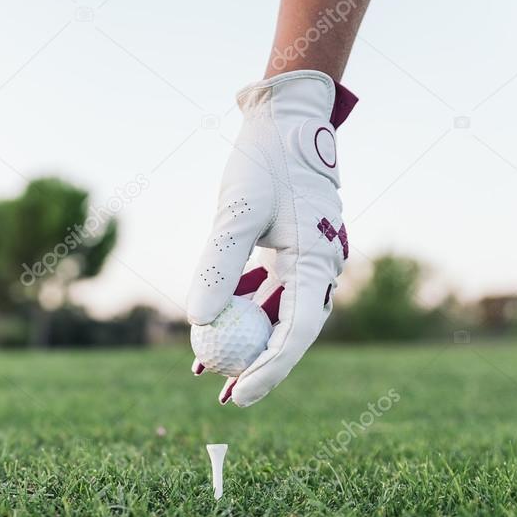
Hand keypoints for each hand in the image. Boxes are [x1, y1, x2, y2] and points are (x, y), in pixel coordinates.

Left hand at [187, 70, 355, 406]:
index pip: (295, 333)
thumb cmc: (262, 162)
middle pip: (291, 332)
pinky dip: (244, 307)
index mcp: (318, 261)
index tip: (237, 397)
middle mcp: (321, 267)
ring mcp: (309, 260)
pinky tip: (212, 319)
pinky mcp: (294, 251)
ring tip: (208, 368)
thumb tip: (196, 321)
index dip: (268, 371)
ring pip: (279, 314)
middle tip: (225, 396)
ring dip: (247, 338)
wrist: (286, 119)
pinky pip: (271, 291)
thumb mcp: (236, 212)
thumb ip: (219, 266)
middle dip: (258, 366)